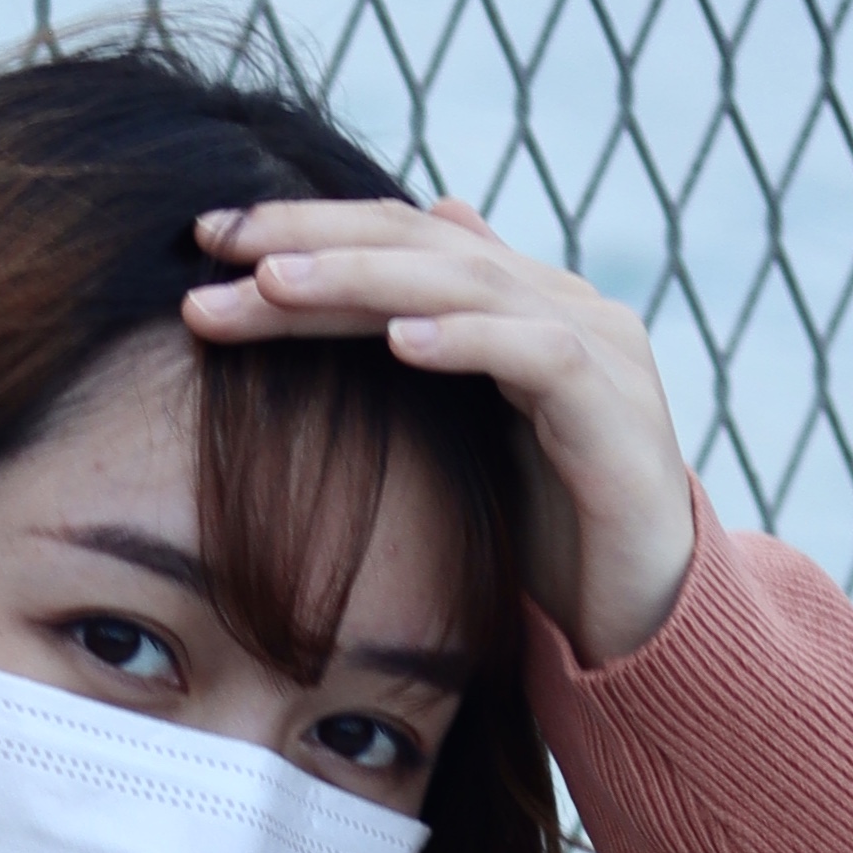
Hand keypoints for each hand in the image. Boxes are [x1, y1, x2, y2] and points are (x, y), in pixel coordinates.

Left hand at [182, 198, 698, 669]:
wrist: (646, 622)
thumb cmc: (549, 540)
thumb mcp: (470, 445)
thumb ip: (439, 361)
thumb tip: (407, 272)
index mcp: (518, 304)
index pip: (399, 238)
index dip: (305, 230)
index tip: (206, 239)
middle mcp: (560, 306)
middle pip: (422, 245)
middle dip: (311, 241)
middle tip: (216, 244)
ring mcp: (598, 351)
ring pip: (468, 285)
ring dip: (365, 280)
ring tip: (276, 283)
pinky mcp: (619, 413)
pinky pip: (537, 357)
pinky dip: (466, 340)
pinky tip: (396, 340)